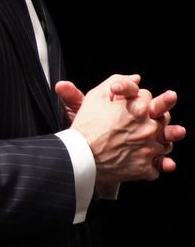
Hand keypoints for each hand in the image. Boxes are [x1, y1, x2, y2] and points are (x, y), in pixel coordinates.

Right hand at [61, 74, 178, 185]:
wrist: (80, 157)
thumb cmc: (85, 126)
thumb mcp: (95, 97)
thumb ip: (117, 81)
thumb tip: (137, 78)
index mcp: (138, 108)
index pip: (148, 96)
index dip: (138, 99)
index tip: (130, 105)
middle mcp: (150, 127)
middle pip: (164, 116)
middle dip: (154, 117)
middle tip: (141, 122)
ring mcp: (151, 149)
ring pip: (166, 142)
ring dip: (158, 141)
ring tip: (147, 142)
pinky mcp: (147, 168)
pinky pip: (159, 165)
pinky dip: (155, 164)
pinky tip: (146, 160)